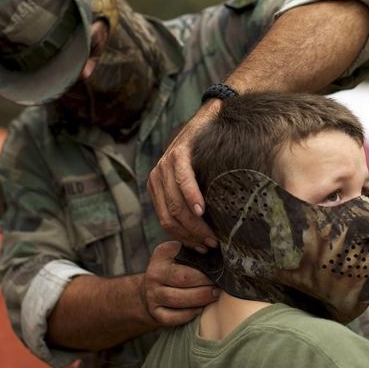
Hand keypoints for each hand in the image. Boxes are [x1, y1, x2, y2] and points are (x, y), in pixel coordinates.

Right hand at [141, 241, 218, 326]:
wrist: (152, 289)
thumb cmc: (176, 268)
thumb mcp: (182, 252)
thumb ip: (196, 248)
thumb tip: (216, 249)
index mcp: (162, 253)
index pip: (186, 257)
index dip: (205, 266)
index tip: (220, 268)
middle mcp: (154, 273)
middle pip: (183, 279)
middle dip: (205, 283)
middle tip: (221, 284)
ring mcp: (152, 294)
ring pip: (177, 299)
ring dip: (200, 298)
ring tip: (215, 295)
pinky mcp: (155, 312)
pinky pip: (172, 317)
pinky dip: (189, 314)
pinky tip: (200, 309)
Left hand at [148, 100, 220, 250]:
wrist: (211, 118)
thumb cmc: (207, 154)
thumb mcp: (194, 179)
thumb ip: (190, 200)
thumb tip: (204, 233)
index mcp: (158, 187)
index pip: (166, 222)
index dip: (184, 239)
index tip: (202, 248)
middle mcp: (157, 177)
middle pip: (170, 217)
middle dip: (191, 235)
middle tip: (210, 245)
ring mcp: (165, 165)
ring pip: (175, 204)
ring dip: (194, 224)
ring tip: (211, 235)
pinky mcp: (178, 153)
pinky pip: (183, 181)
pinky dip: (192, 197)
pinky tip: (202, 210)